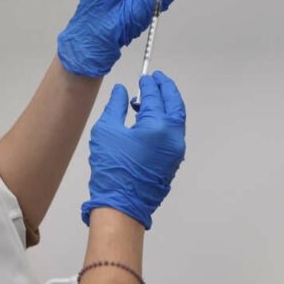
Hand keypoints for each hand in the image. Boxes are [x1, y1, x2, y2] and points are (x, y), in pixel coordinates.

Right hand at [81, 72, 186, 229]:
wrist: (122, 206)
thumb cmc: (113, 171)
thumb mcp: (107, 131)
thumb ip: (116, 106)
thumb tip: (121, 91)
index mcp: (158, 126)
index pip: (155, 97)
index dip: (148, 85)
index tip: (144, 77)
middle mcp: (173, 137)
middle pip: (174, 103)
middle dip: (166, 89)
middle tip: (157, 79)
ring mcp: (176, 150)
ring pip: (177, 118)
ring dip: (167, 104)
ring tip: (150, 98)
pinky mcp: (173, 161)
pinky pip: (174, 132)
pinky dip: (166, 120)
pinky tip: (150, 119)